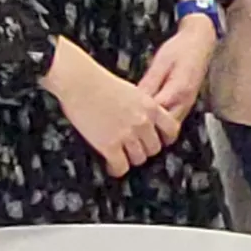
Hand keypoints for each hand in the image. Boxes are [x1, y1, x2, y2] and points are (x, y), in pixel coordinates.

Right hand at [47, 38, 170, 177]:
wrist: (79, 82)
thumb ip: (142, 107)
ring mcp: (127, 135)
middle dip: (144, 149)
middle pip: (154, 148)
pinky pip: (121, 167)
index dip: (164, 138)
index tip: (156, 140)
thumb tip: (143, 120)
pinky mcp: (110, 145)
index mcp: (151, 107)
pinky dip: (116, 169)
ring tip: (120, 156)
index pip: (172, 129)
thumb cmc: (99, 82)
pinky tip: (110, 165)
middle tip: (132, 149)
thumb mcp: (131, 92)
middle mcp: (143, 122)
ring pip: (139, 159)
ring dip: (129, 159)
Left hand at [140, 12, 216, 131]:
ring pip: (170, 130)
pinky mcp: (185, 105)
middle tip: (128, 124)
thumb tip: (133, 100)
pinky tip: (147, 115)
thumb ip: (149, 83)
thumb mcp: (160, 63)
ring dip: (154, 129)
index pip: (156, 115)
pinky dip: (160, 123)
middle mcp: (185, 102)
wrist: (200, 43)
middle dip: (147, 130)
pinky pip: (172, 121)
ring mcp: (187, 105)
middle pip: (165, 130)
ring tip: (136, 122)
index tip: (124, 118)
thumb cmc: (181, 49)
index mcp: (178, 91)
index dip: (140, 119)